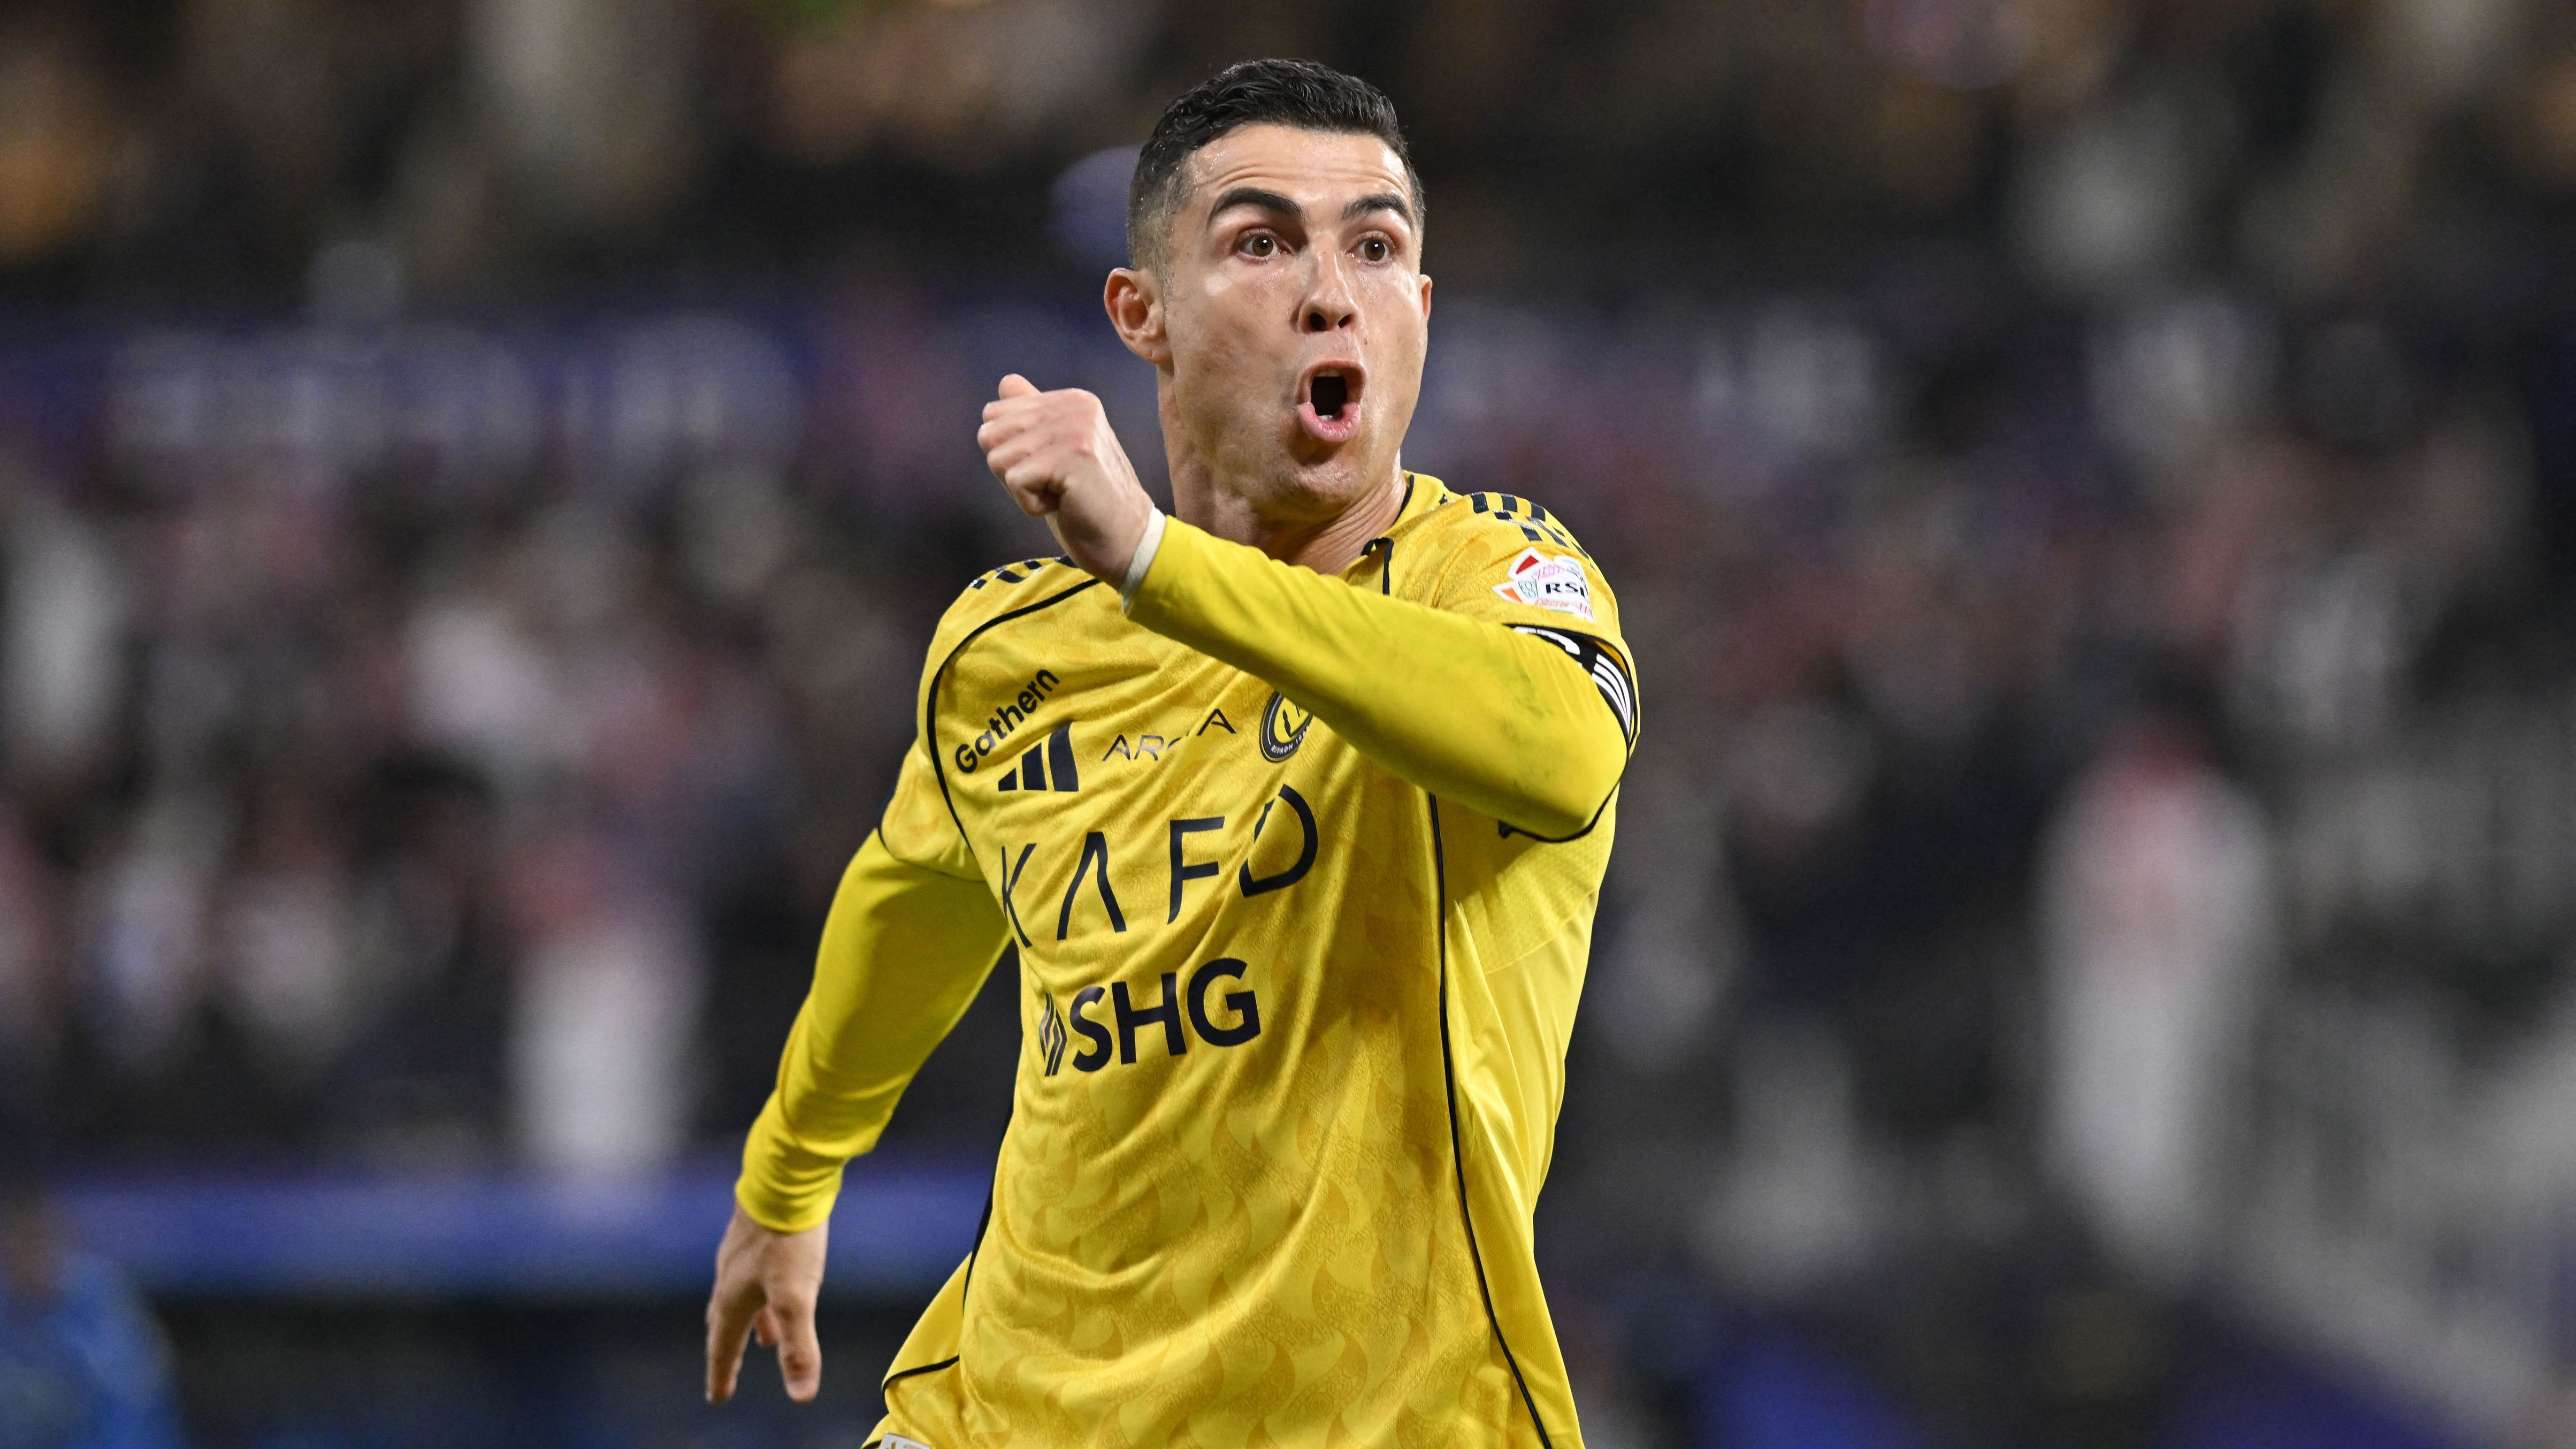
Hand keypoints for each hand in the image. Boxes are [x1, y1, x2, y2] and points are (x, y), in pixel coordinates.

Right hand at [705, 1203, 829, 1403]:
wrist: (785, 1178)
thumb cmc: (788, 1239)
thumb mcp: (797, 1297)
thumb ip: (799, 1346)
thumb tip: (801, 1395)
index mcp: (733, 1299)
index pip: (723, 1347)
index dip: (722, 1374)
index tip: (718, 1397)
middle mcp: (730, 1278)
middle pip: (724, 1325)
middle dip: (728, 1351)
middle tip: (728, 1374)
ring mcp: (741, 1254)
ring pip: (741, 1298)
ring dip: (751, 1323)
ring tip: (765, 1340)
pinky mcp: (758, 1235)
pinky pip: (753, 1275)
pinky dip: (763, 1294)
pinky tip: (778, 1288)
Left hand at [976, 375, 1156, 583]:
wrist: (1126, 537)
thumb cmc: (1084, 499)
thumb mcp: (1055, 450)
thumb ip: (1032, 414)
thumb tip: (1005, 383)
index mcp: (1070, 400)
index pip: (994, 413)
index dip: (1009, 452)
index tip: (1046, 468)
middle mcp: (1073, 406)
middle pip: (990, 434)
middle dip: (1011, 470)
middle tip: (1051, 483)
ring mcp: (1075, 429)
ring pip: (998, 458)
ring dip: (1021, 489)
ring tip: (1059, 492)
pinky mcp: (1072, 456)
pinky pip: (1015, 481)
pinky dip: (1030, 504)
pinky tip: (1062, 503)